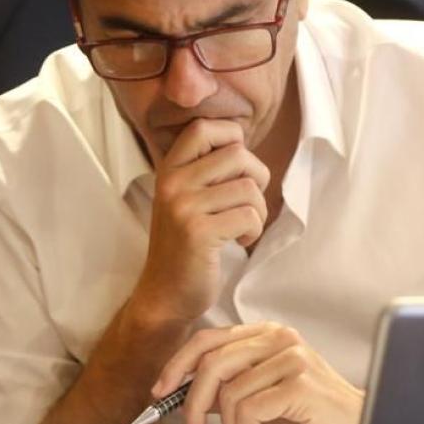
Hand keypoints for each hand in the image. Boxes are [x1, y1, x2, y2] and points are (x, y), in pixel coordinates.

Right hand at [131, 120, 270, 324]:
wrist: (164, 295)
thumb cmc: (184, 247)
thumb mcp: (184, 199)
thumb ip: (204, 171)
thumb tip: (242, 142)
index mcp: (169, 170)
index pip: (204, 127)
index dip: (232, 138)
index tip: (236, 168)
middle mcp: (172, 183)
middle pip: (238, 155)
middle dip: (257, 178)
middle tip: (247, 204)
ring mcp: (184, 207)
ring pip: (249, 188)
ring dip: (258, 211)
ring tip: (242, 227)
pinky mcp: (199, 233)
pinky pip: (249, 216)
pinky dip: (253, 231)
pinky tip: (238, 242)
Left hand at [152, 322, 364, 423]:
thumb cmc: (313, 420)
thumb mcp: (263, 398)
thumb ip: (230, 387)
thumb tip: (184, 392)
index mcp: (269, 334)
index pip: (208, 338)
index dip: (178, 364)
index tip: (162, 392)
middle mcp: (280, 338)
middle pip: (211, 363)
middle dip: (192, 404)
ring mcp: (291, 357)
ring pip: (229, 393)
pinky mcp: (299, 383)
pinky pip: (248, 411)